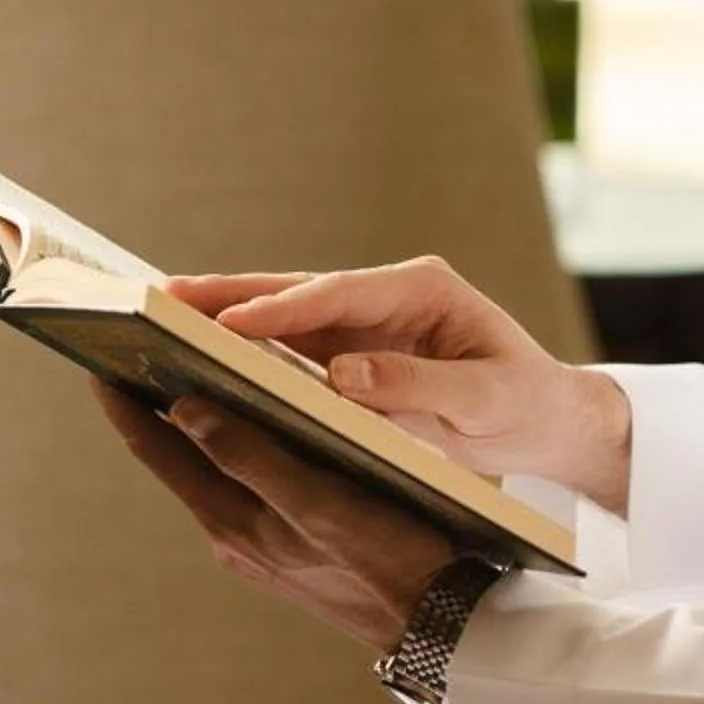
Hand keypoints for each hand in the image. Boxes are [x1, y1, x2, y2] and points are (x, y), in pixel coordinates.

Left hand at [93, 378, 453, 656]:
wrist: (441, 622)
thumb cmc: (392, 557)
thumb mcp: (319, 503)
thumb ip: (250, 458)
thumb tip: (183, 410)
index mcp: (232, 521)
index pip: (156, 448)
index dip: (122, 399)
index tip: (96, 350)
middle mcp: (235, 534)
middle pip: (175, 457)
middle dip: (150, 401)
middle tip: (133, 346)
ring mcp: (262, 543)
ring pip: (210, 469)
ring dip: (192, 420)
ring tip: (183, 366)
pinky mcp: (291, 545)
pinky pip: (246, 483)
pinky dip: (235, 443)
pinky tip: (254, 419)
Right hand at [165, 256, 631, 512]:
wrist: (545, 415)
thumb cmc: (523, 402)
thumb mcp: (485, 399)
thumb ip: (418, 385)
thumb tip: (343, 376)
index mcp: (422, 288)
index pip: (338, 294)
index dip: (281, 309)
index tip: (229, 324)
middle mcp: (386, 294)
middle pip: (296, 290)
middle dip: (230, 294)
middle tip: (162, 299)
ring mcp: (365, 319)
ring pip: (282, 311)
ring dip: (224, 314)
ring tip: (159, 317)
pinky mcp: (351, 347)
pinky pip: (288, 343)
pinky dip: (243, 345)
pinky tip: (196, 353)